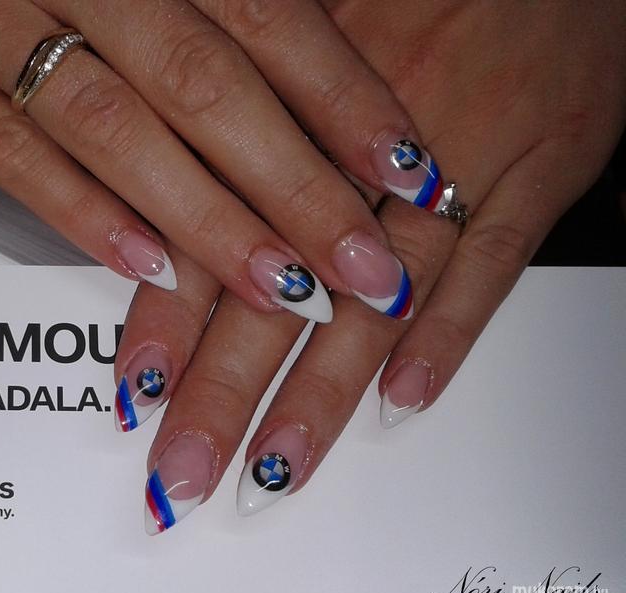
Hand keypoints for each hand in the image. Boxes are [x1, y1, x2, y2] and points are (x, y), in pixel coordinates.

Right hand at [0, 0, 435, 321]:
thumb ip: (196, 5)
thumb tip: (297, 58)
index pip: (262, 14)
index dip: (339, 95)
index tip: (404, 167)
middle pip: (203, 81)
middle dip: (293, 180)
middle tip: (360, 258)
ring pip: (114, 127)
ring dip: (204, 214)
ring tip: (278, 283)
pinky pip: (8, 155)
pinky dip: (80, 213)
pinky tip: (144, 266)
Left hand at [115, 0, 624, 530]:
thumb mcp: (289, 20)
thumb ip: (232, 111)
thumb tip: (159, 185)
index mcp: (285, 101)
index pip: (211, 232)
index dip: (169, 319)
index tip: (136, 391)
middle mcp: (357, 144)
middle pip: (277, 286)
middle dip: (225, 389)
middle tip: (186, 466)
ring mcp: (453, 156)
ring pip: (375, 293)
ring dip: (322, 389)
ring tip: (275, 463)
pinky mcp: (538, 161)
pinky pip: (495, 259)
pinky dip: (454, 331)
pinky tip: (407, 396)